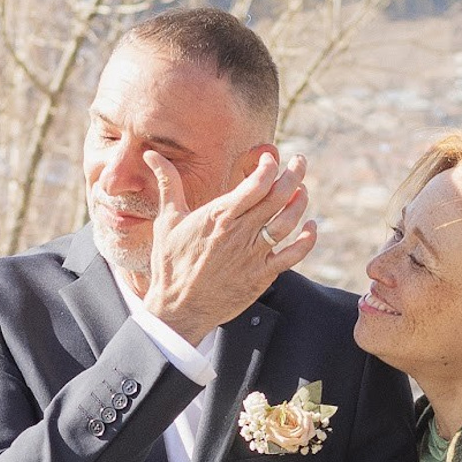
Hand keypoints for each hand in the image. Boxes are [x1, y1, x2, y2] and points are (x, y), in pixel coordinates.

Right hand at [142, 147, 316, 344]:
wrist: (178, 308)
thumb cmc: (170, 263)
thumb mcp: (167, 220)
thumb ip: (168, 183)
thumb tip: (151, 154)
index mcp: (219, 215)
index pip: (256, 182)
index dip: (269, 165)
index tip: (271, 157)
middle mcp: (240, 232)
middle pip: (278, 196)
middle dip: (294, 174)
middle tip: (300, 162)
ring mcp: (253, 255)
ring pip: (288, 221)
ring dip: (301, 201)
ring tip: (302, 190)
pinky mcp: (262, 275)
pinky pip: (294, 255)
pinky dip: (307, 239)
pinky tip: (311, 227)